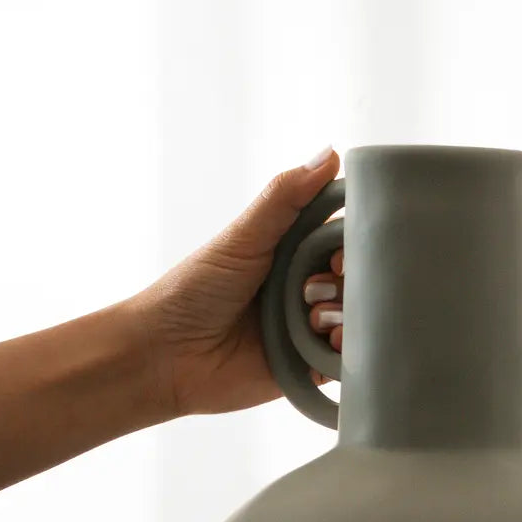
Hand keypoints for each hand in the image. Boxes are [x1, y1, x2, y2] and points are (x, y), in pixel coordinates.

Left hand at [130, 149, 344, 416]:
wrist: (165, 355)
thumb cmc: (193, 289)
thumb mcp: (243, 236)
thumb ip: (285, 198)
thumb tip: (330, 153)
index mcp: (292, 253)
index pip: (343, 240)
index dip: (351, 244)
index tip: (337, 252)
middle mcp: (304, 289)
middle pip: (356, 280)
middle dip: (348, 282)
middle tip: (316, 288)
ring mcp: (308, 329)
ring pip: (356, 318)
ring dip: (344, 316)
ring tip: (312, 320)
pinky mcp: (308, 368)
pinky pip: (346, 359)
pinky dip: (346, 350)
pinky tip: (327, 343)